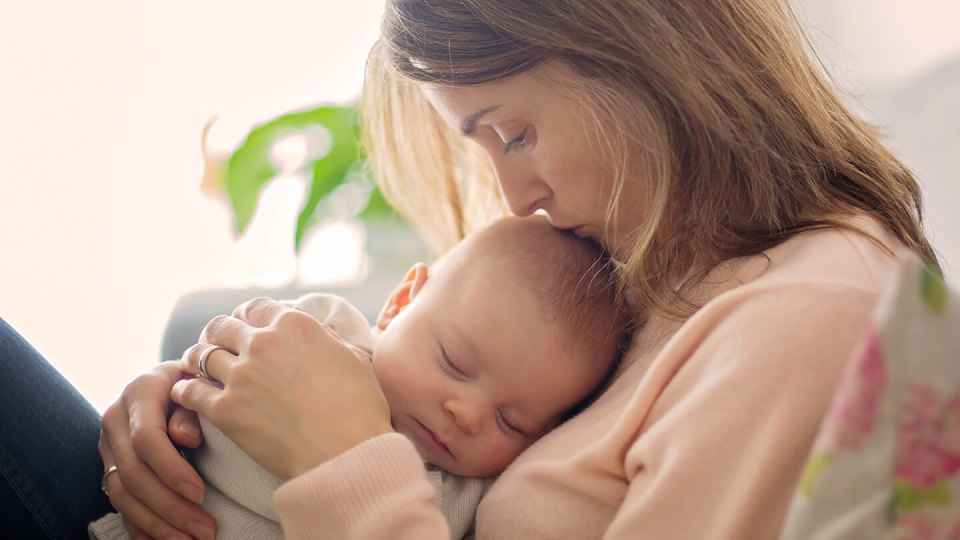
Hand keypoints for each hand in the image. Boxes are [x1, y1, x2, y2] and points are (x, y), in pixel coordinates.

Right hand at [99, 361, 216, 539]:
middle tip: (205, 529)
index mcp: (139, 392)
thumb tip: (185, 437)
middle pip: (134, 473)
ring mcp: (108, 444)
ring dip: (157, 524)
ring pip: (122, 494)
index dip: (171, 470)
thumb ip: (193, 406)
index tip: (200, 493)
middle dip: (170, 507)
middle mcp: (115, 419)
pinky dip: (141, 527)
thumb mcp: (198, 382)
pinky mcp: (110, 465)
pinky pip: (119, 503)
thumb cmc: (195, 381)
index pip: (146, 438)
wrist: (172, 378)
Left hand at [171, 297, 392, 480]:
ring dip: (196, 359)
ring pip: (199, 355)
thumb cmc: (360, 410)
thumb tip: (318, 335)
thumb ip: (327, 340)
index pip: (256, 307)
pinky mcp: (225, 410)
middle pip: (222, 326)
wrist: (346, 454)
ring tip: (195, 366)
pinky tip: (187, 393)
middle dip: (217, 334)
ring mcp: (241, 376)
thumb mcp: (354, 358)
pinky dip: (185, 390)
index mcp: (295, 325)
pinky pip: (190, 391)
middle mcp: (263, 343)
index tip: (244, 325)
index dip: (247, 316)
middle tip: (216, 344)